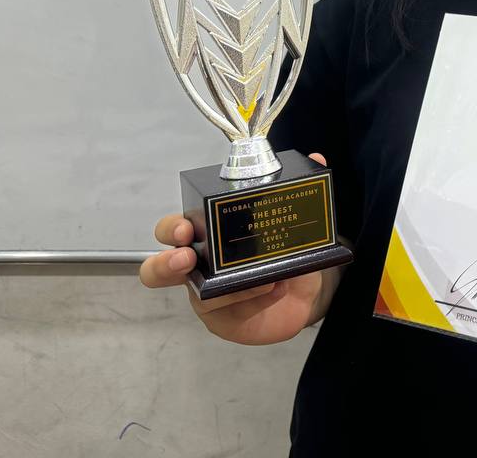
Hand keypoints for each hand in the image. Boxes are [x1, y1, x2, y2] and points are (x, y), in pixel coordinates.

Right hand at [139, 152, 333, 345]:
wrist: (302, 292)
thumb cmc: (280, 252)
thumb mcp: (288, 221)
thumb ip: (296, 191)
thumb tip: (316, 158)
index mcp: (206, 235)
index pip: (174, 228)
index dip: (171, 228)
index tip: (185, 227)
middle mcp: (200, 266)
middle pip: (160, 268)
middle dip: (166, 263)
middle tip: (186, 258)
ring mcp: (209, 295)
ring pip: (199, 297)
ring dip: (231, 287)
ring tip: (262, 280)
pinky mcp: (224, 319)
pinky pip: (232, 313)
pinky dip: (254, 299)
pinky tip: (274, 289)